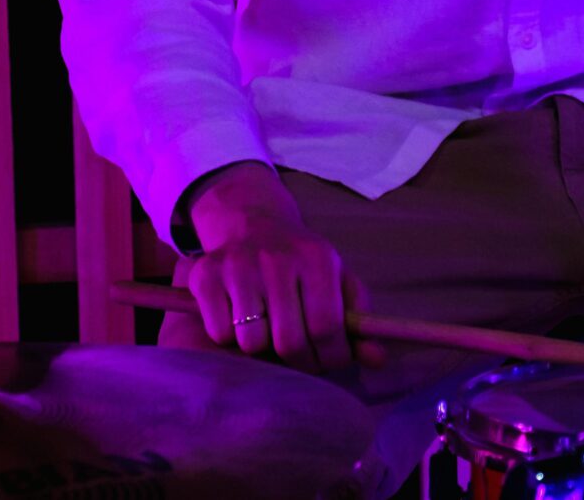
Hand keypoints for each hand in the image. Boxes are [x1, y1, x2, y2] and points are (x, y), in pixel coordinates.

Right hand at [182, 164, 385, 372]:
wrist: (251, 223)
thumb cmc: (300, 263)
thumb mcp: (336, 280)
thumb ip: (358, 321)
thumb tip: (378, 359)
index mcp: (316, 257)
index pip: (326, 327)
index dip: (331, 357)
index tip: (329, 361)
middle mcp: (277, 258)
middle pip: (289, 342)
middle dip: (299, 360)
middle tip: (300, 354)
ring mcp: (238, 264)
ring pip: (252, 342)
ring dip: (262, 347)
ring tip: (268, 329)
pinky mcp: (205, 274)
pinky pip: (220, 333)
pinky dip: (230, 336)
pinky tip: (239, 316)